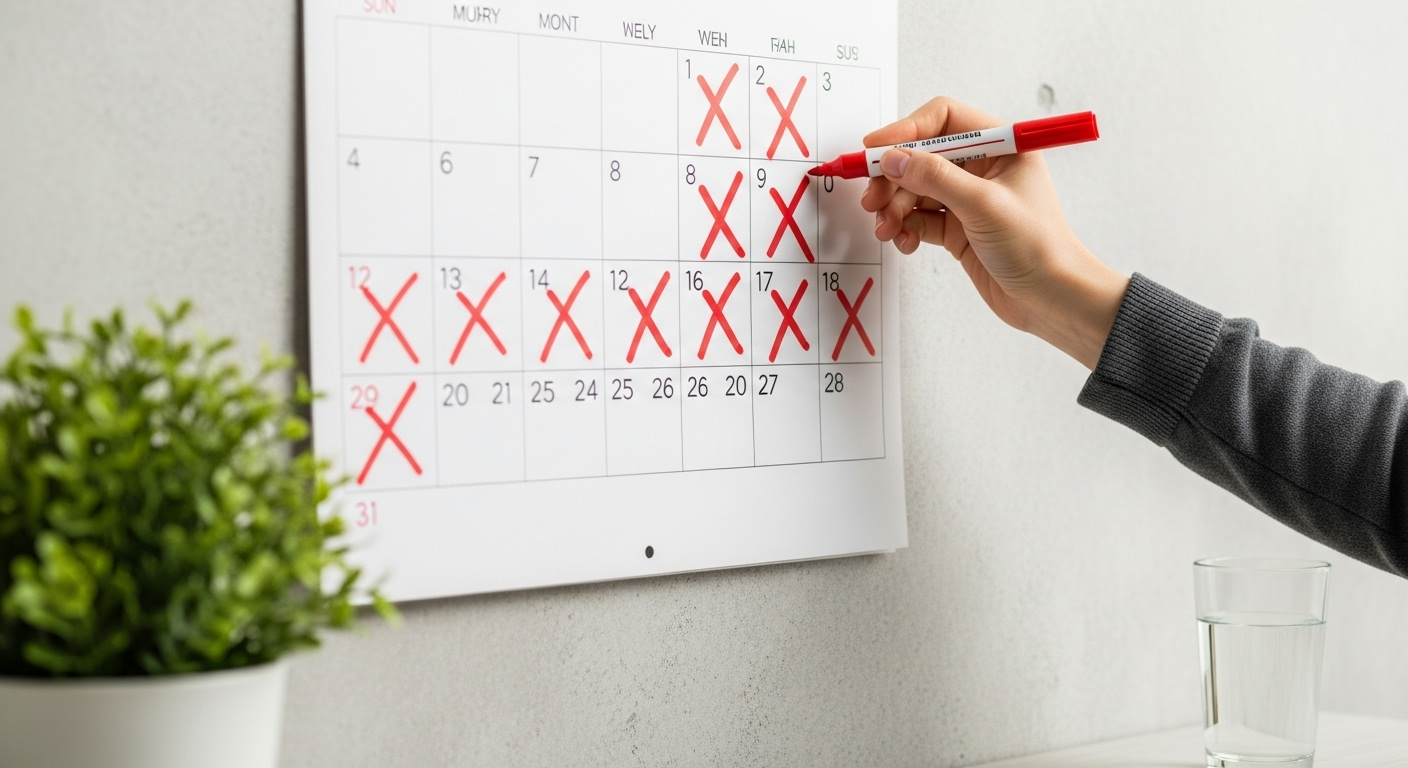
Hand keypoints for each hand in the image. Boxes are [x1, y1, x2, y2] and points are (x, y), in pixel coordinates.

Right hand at [861, 97, 1128, 369]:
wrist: (1052, 299)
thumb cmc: (1039, 247)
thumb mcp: (984, 205)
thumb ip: (935, 177)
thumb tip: (893, 158)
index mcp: (1001, 146)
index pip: (943, 120)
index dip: (906, 130)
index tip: (875, 148)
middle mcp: (982, 168)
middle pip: (921, 156)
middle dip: (893, 177)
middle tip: (873, 198)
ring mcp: (967, 199)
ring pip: (915, 190)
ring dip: (894, 207)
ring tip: (887, 228)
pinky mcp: (957, 229)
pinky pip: (919, 219)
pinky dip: (905, 228)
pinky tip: (905, 242)